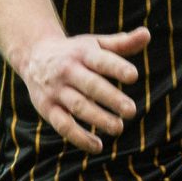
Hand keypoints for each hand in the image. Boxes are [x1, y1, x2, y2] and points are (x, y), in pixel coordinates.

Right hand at [15, 27, 149, 152]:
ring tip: (119, 128)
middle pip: (91, 86)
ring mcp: (56, 91)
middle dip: (111, 98)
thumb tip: (147, 34)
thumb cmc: (74, 52)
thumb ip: (122, 43)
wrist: (34, 56)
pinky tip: (97, 146)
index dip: (117, 68)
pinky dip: (79, 138)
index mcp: (82, 53)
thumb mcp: (95, 44)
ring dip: (98, 119)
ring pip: (78, 106)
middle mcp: (67, 71)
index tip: (134, 76)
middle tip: (132, 111)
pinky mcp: (47, 108)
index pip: (101, 60)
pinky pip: (63, 125)